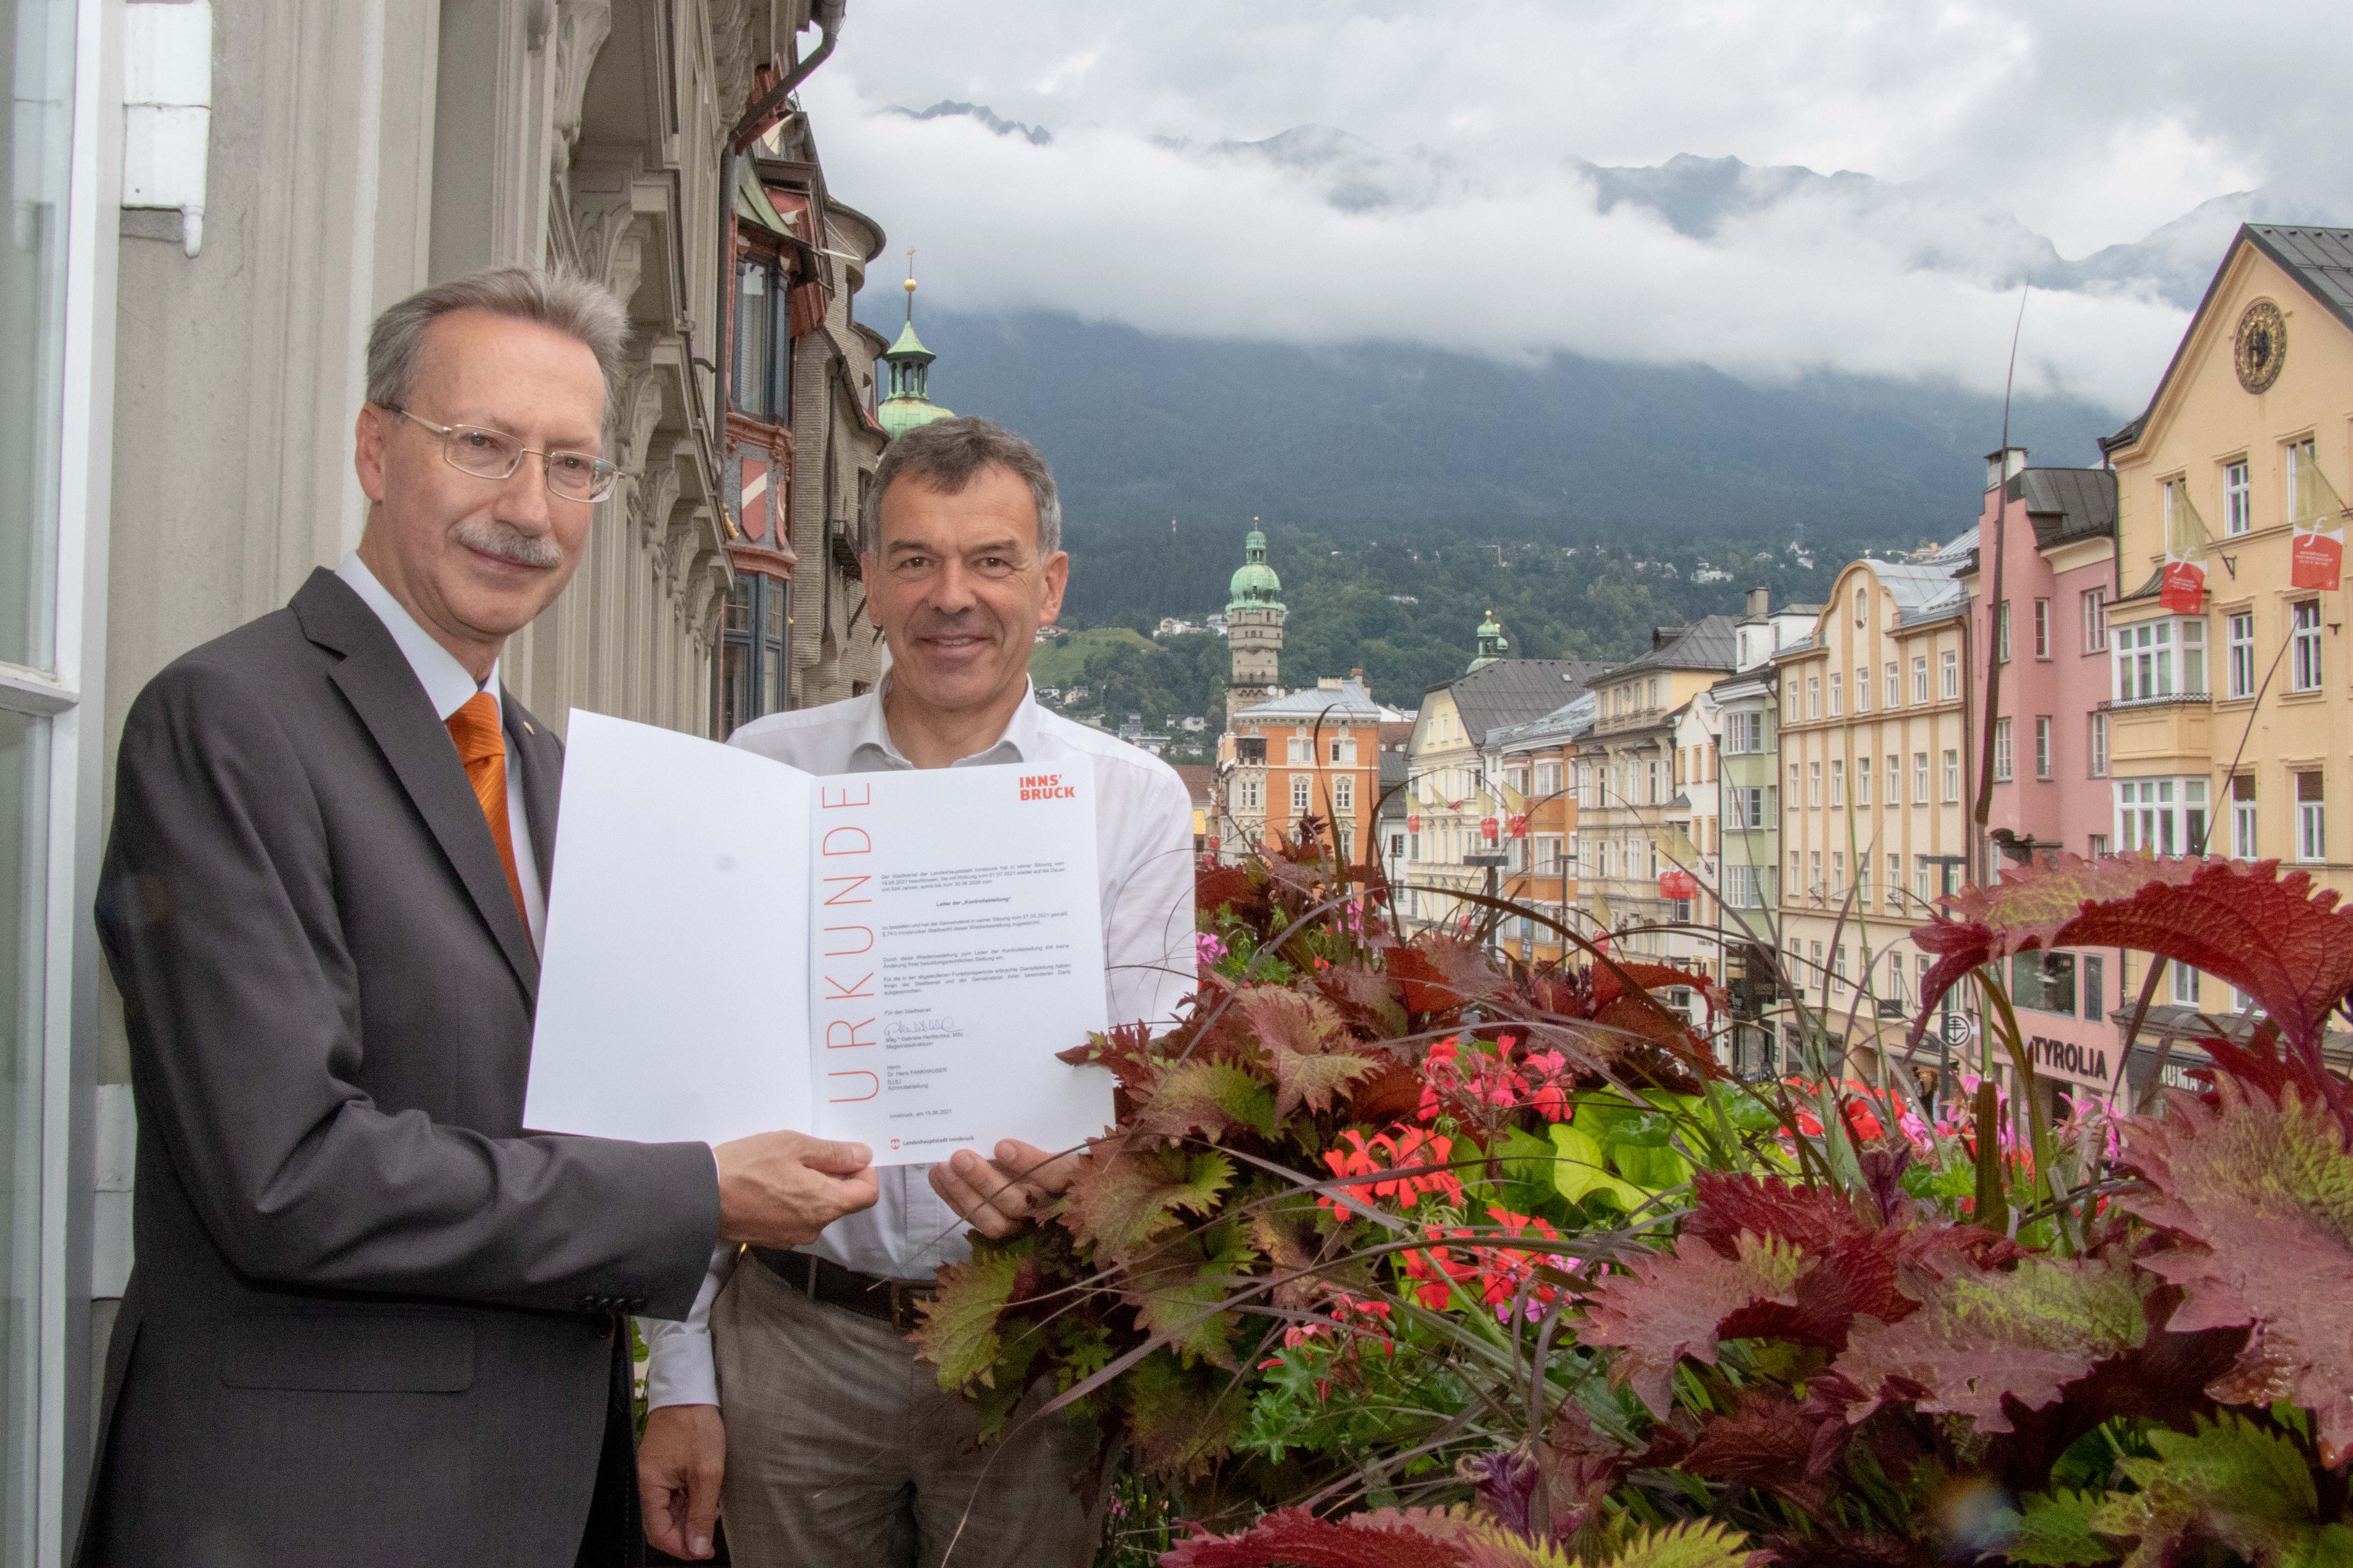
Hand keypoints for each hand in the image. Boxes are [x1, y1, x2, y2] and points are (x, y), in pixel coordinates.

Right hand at [638, 1402, 724, 1559]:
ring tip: (714, 1508)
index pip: (658, 1532)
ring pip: (671, 1510)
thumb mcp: (707, 1473)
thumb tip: (698, 1548)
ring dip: (692, 1515)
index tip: (704, 1551)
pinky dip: (691, 1500)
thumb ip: (702, 1513)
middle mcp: (648, 1483)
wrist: (690, 1391)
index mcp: (650, 1486)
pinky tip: (708, 1494)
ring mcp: (656, 1476)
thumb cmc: (696, 1426)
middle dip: (688, 1531)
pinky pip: (675, 1495)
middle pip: (663, 1523)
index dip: (681, 1547)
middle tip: (712, 1532)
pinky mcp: (666, 1468)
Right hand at [712, 1130, 876, 1246]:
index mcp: (825, 1205)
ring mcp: (792, 1237)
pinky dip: (792, 1201)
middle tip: (808, 1154)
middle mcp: (813, 1228)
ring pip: (817, 1209)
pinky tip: (770, 1183)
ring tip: (784, 1166)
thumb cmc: (747, 1167)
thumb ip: (833, 1153)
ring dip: (811, 1188)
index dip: (863, 1171)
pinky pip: (795, 1218)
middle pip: (842, 1201)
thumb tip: (863, 1156)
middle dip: (834, 1177)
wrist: (700, 1198)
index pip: (867, 1194)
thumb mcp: (794, 1146)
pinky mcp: (772, 1239)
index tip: (846, 1156)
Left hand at [928, 1139, 1079, 1237]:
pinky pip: (976, 1221)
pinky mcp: (1002, 1228)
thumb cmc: (1051, 1147)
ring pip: (995, 1221)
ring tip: (944, 1167)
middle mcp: (1049, 1207)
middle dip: (985, 1181)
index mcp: (1073, 1180)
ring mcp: (1023, 1223)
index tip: (1002, 1146)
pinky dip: (954, 1199)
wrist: (1045, 1176)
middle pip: (1018, 1203)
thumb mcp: (1054, 1136)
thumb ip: (1039, 1132)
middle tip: (961, 1156)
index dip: (1030, 1163)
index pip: (1058, 1176)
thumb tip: (1006, 1116)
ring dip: (964, 1193)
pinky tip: (938, 1177)